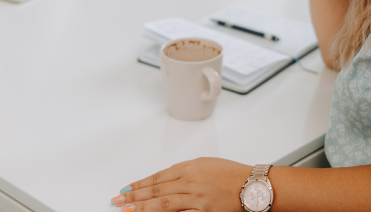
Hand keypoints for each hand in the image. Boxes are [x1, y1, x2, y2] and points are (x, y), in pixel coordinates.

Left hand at [111, 158, 248, 211]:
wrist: (252, 186)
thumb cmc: (232, 173)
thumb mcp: (205, 164)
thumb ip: (184, 172)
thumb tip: (164, 181)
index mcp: (190, 167)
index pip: (157, 177)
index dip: (140, 184)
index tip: (126, 190)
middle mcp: (191, 182)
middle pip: (156, 191)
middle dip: (134, 197)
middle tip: (118, 202)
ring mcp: (196, 200)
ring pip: (164, 204)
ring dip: (143, 208)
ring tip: (127, 211)